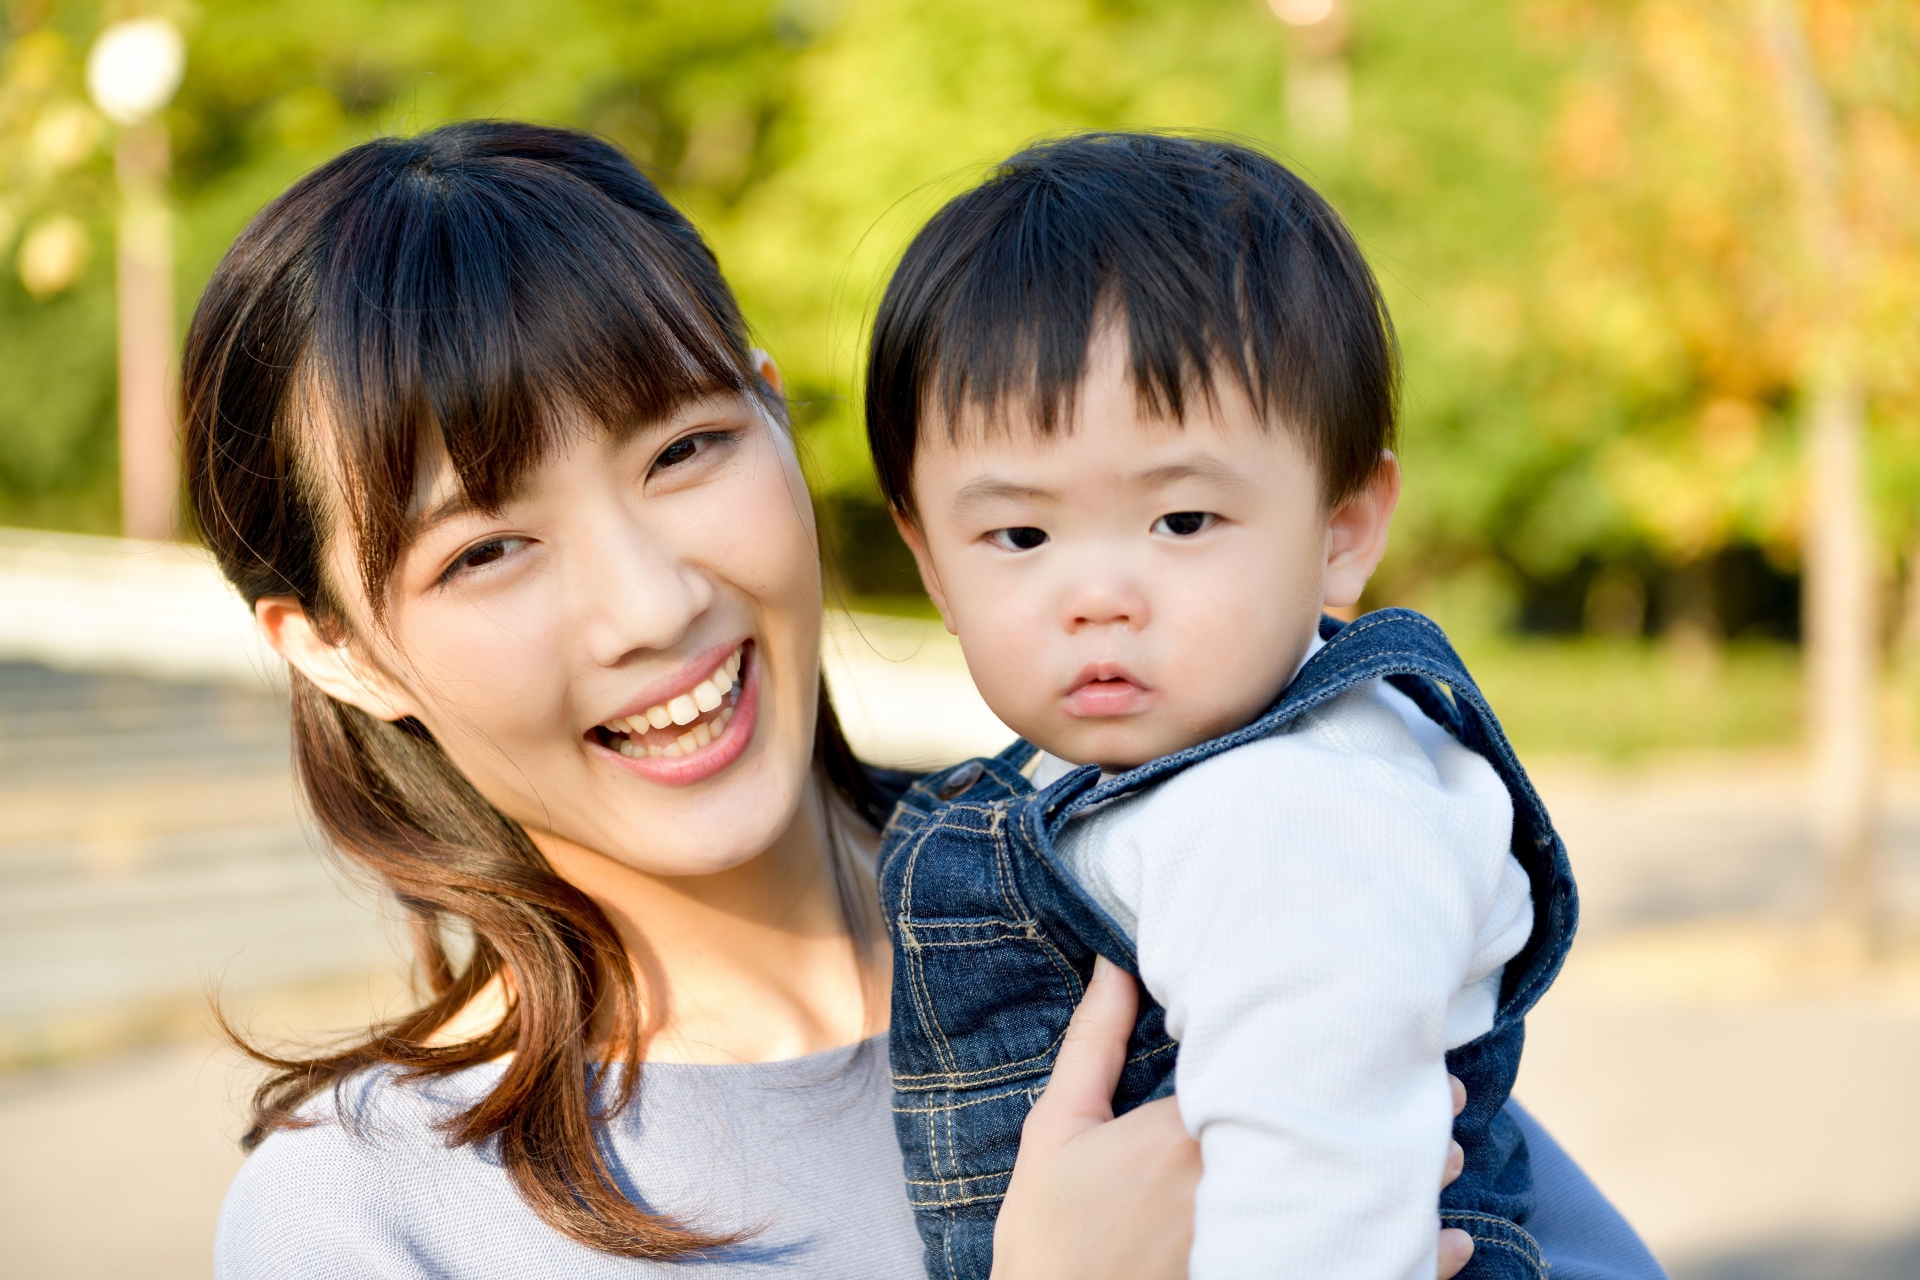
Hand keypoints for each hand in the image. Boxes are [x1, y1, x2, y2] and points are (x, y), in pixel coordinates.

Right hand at [992, 958, 1479, 1279]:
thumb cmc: (1048, 1234)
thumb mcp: (1057, 1130)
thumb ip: (1092, 1045)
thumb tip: (1115, 963)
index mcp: (1182, 1138)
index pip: (1276, 1077)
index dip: (1335, 1053)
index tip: (1383, 1029)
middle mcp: (1232, 1193)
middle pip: (1333, 1140)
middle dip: (1391, 1113)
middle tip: (1440, 1089)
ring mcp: (1257, 1253)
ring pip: (1358, 1207)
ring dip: (1410, 1181)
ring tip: (1451, 1152)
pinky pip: (1362, 1274)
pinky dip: (1417, 1264)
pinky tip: (1451, 1245)